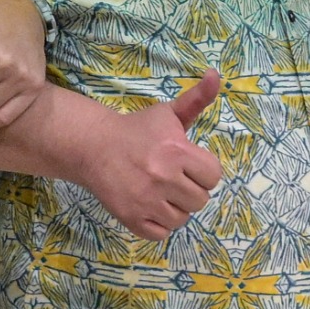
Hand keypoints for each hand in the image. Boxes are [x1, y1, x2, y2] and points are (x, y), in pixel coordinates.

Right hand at [74, 70, 224, 241]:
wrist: (94, 146)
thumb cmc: (137, 130)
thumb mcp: (168, 113)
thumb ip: (197, 99)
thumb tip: (215, 74)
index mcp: (176, 150)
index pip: (213, 176)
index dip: (202, 170)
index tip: (187, 164)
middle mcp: (163, 177)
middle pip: (200, 200)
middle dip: (190, 190)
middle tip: (172, 178)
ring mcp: (146, 200)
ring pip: (183, 219)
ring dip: (175, 208)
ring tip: (161, 192)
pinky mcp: (131, 218)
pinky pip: (162, 233)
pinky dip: (159, 223)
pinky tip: (150, 205)